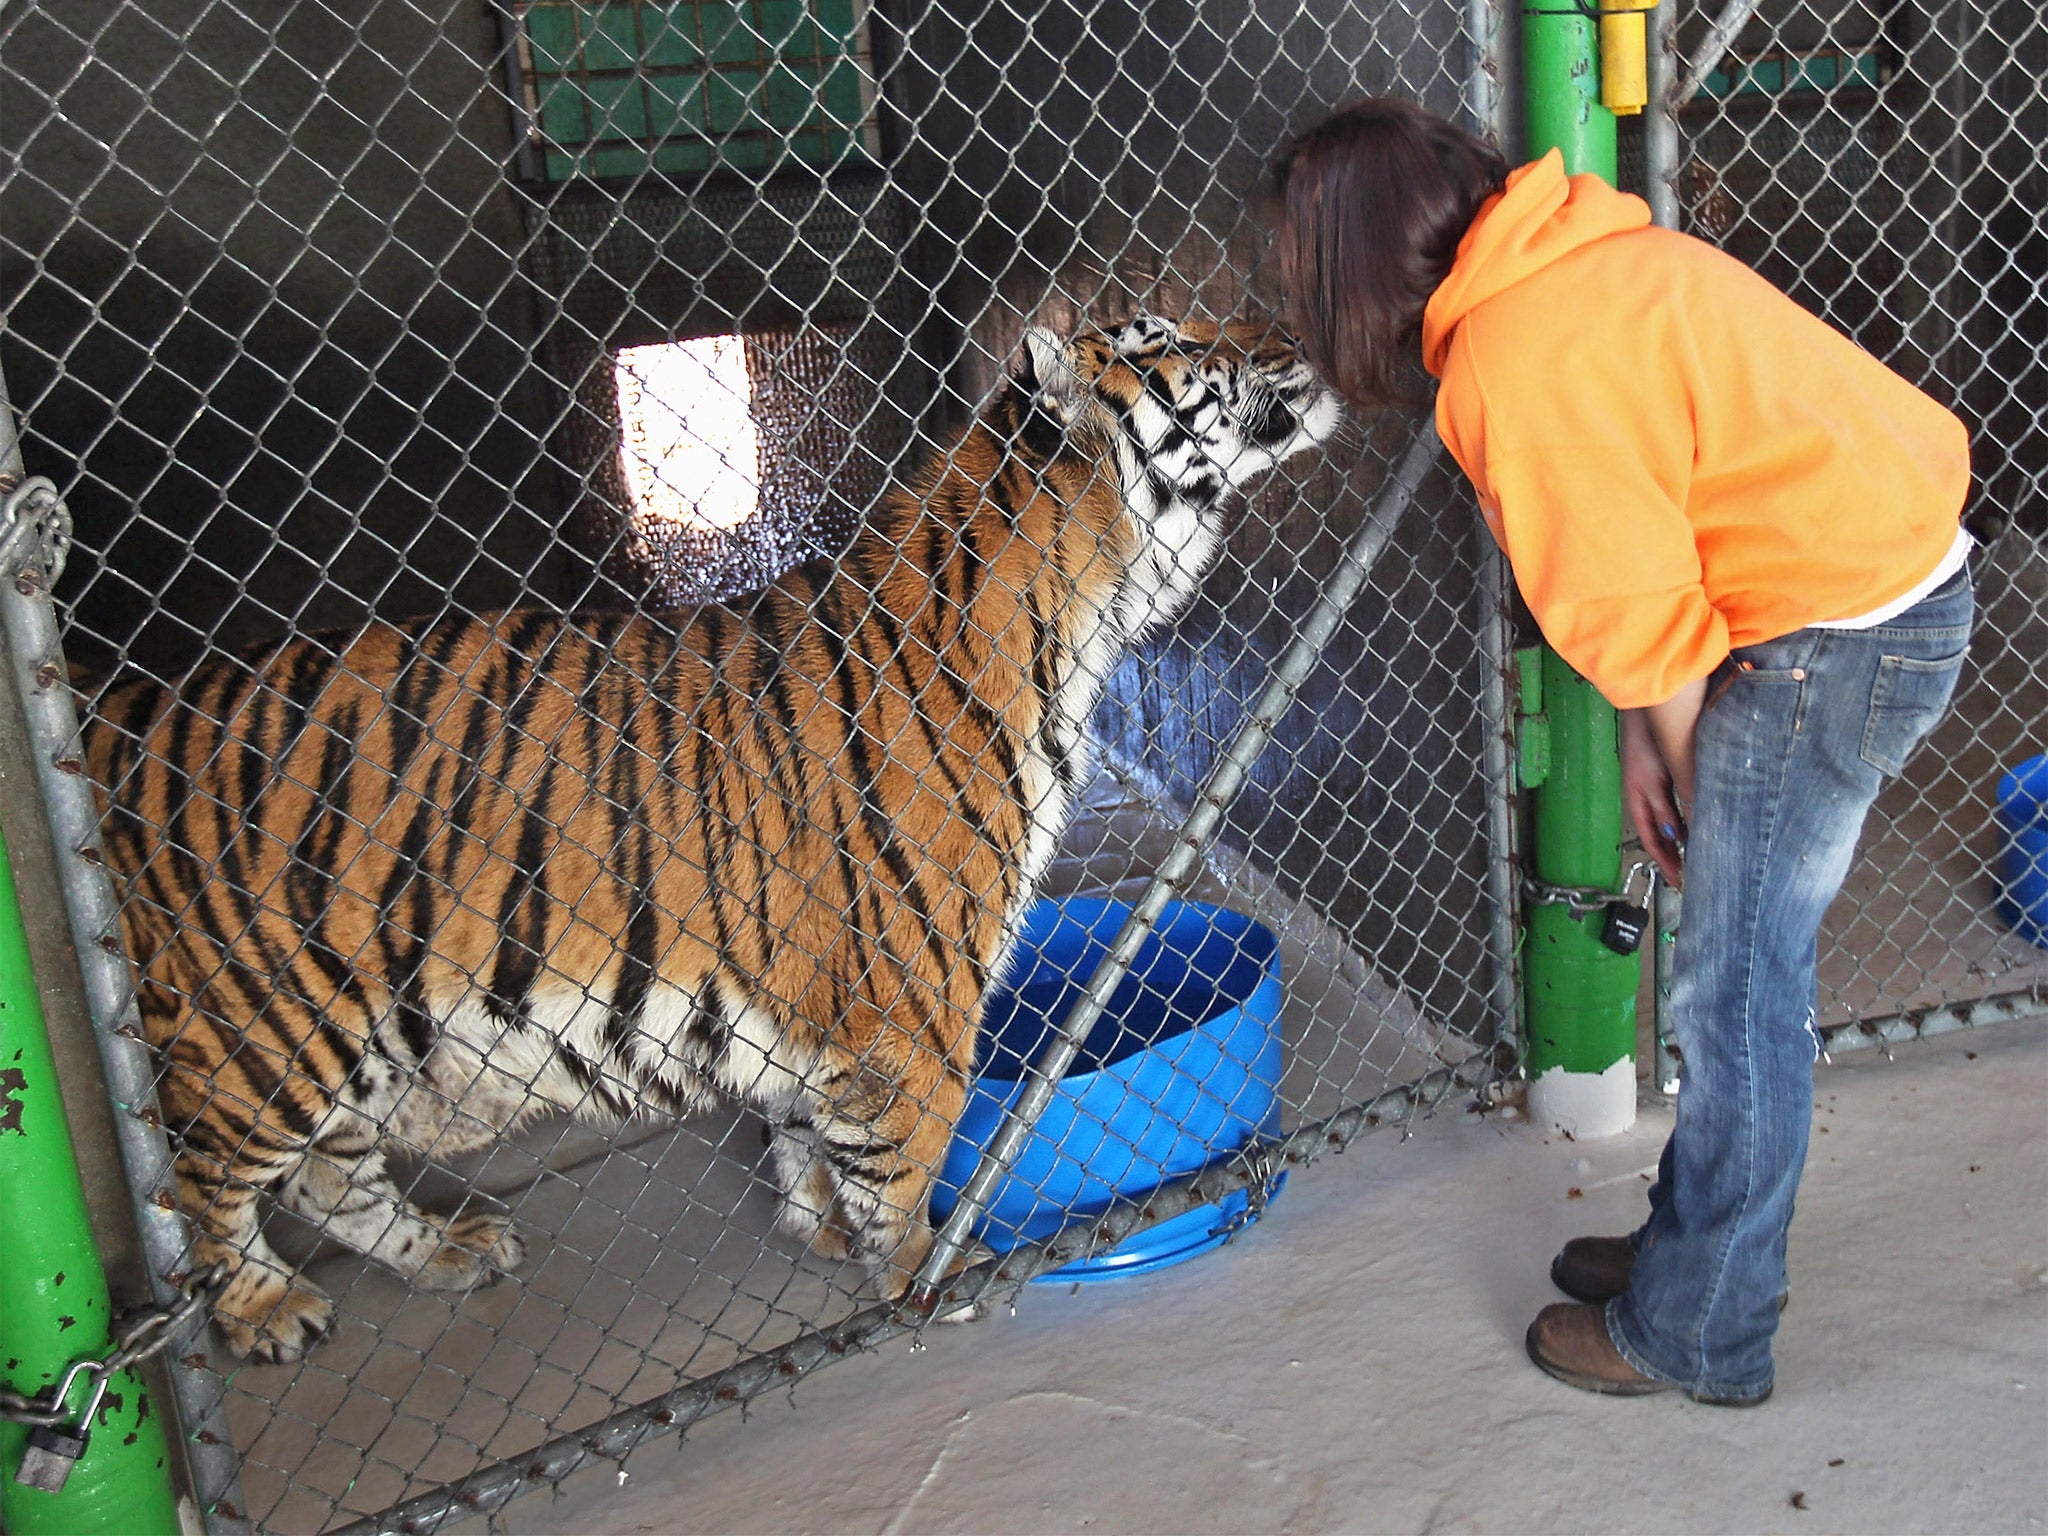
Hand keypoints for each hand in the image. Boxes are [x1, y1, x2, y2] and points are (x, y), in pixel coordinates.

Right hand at [1619, 707, 1685, 887]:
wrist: (1647, 712)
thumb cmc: (1646, 744)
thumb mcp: (1655, 782)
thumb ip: (1665, 808)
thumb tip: (1677, 836)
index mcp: (1638, 801)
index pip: (1651, 839)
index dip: (1664, 861)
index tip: (1677, 879)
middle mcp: (1644, 797)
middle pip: (1656, 834)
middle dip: (1669, 855)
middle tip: (1684, 875)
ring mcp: (1653, 786)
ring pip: (1665, 821)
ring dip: (1676, 839)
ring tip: (1690, 855)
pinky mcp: (1663, 775)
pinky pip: (1672, 806)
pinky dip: (1682, 819)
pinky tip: (1692, 822)